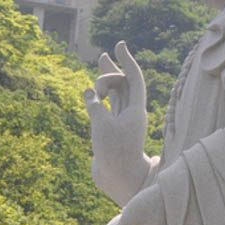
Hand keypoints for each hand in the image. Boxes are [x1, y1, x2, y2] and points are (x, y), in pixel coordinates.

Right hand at [85, 41, 152, 205]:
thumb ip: (95, 106)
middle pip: (124, 84)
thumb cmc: (113, 153)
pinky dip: (99, 97)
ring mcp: (121, 121)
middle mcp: (131, 113)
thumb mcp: (102, 126)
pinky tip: (91, 92)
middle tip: (104, 56)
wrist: (118, 179)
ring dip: (106, 80)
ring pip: (116, 94)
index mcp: (136, 110)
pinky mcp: (112, 129)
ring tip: (101, 66)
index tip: (120, 45)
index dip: (127, 60)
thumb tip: (89, 93)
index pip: (134, 78)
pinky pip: (107, 106)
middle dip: (113, 69)